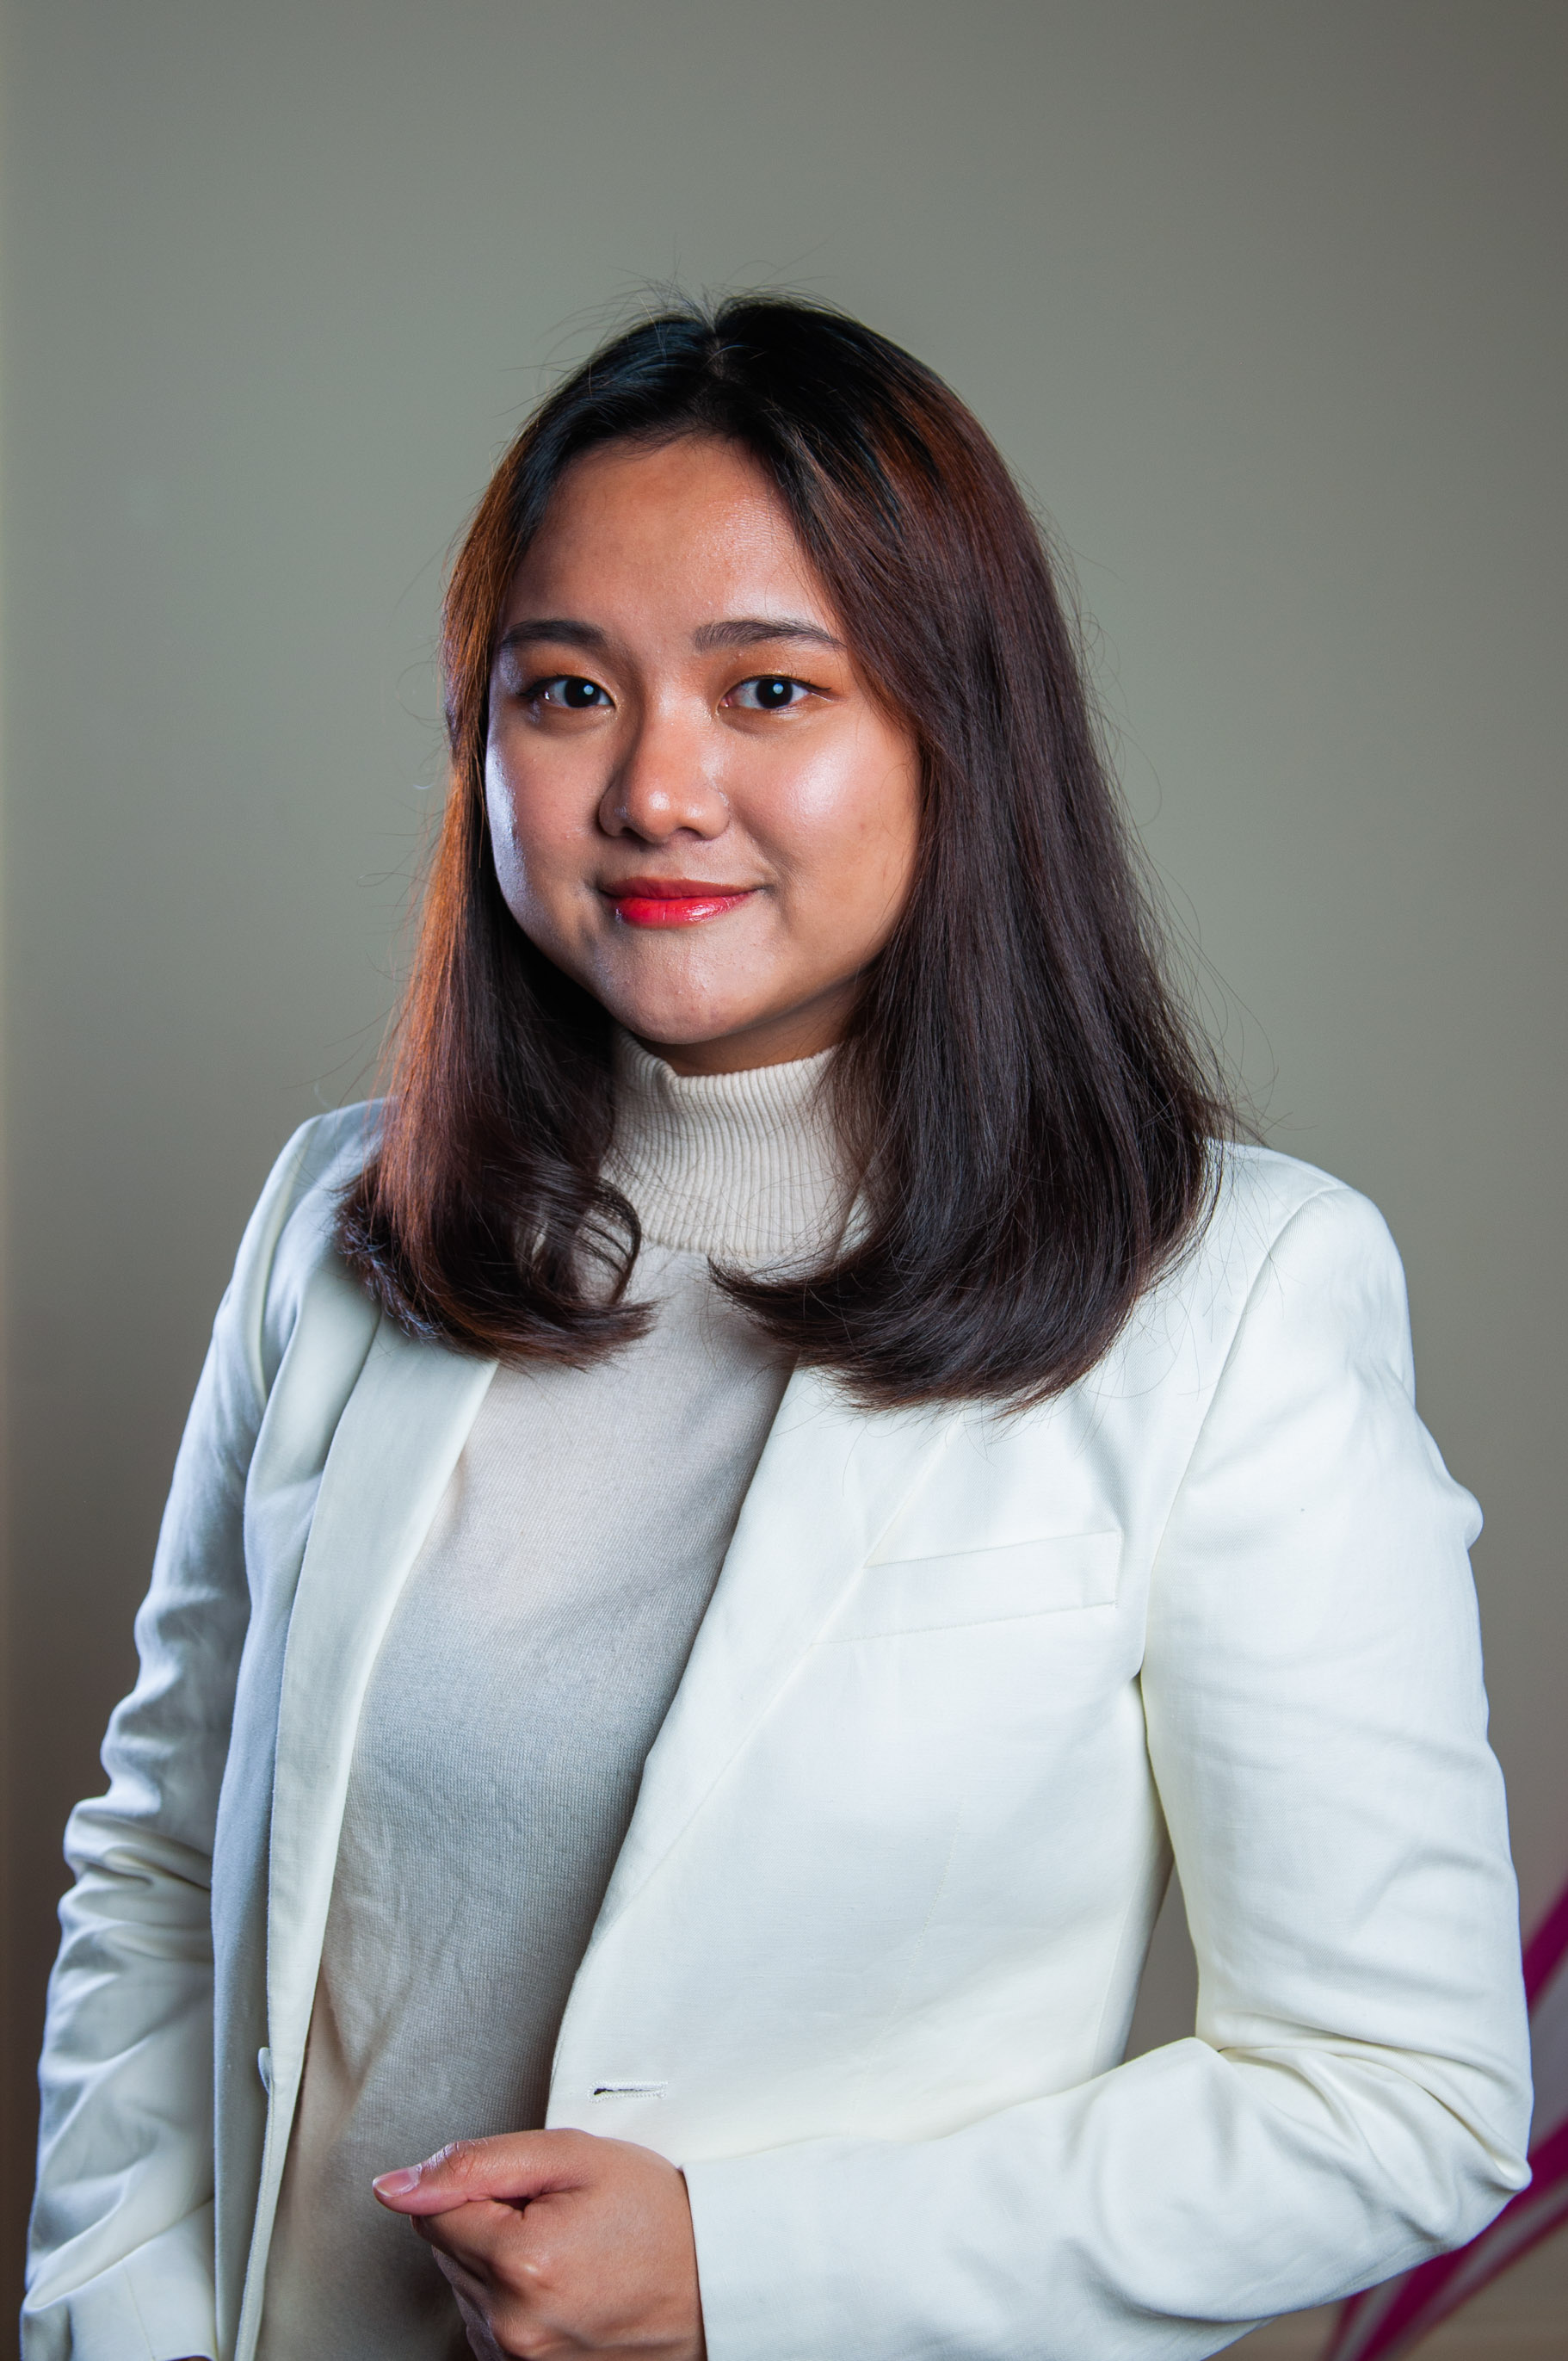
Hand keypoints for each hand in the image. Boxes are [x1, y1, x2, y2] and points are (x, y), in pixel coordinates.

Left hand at [373, 2128, 704, 2360]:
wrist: (712, 2283)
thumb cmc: (657, 2217)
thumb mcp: (573, 2157)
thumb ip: (476, 2163)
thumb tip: (397, 2185)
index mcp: (520, 2264)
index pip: (435, 2211)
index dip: (483, 2188)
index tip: (533, 2191)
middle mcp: (512, 2326)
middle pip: (449, 2252)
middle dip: (490, 2224)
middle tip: (558, 2215)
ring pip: (466, 2289)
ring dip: (499, 2264)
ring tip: (567, 2250)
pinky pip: (487, 2326)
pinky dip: (513, 2302)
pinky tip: (561, 2284)